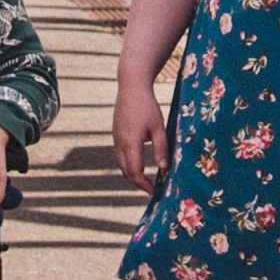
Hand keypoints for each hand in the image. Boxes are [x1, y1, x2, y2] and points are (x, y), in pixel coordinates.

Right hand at [115, 77, 165, 191]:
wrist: (131, 88)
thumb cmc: (147, 106)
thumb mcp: (158, 127)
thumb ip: (161, 149)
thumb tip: (163, 170)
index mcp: (131, 143)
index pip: (135, 172)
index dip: (144, 185)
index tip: (154, 191)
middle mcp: (120, 144)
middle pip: (126, 172)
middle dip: (138, 183)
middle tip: (151, 189)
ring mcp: (116, 139)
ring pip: (121, 165)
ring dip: (132, 175)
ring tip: (145, 179)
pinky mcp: (116, 135)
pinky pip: (120, 156)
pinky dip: (128, 165)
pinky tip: (138, 164)